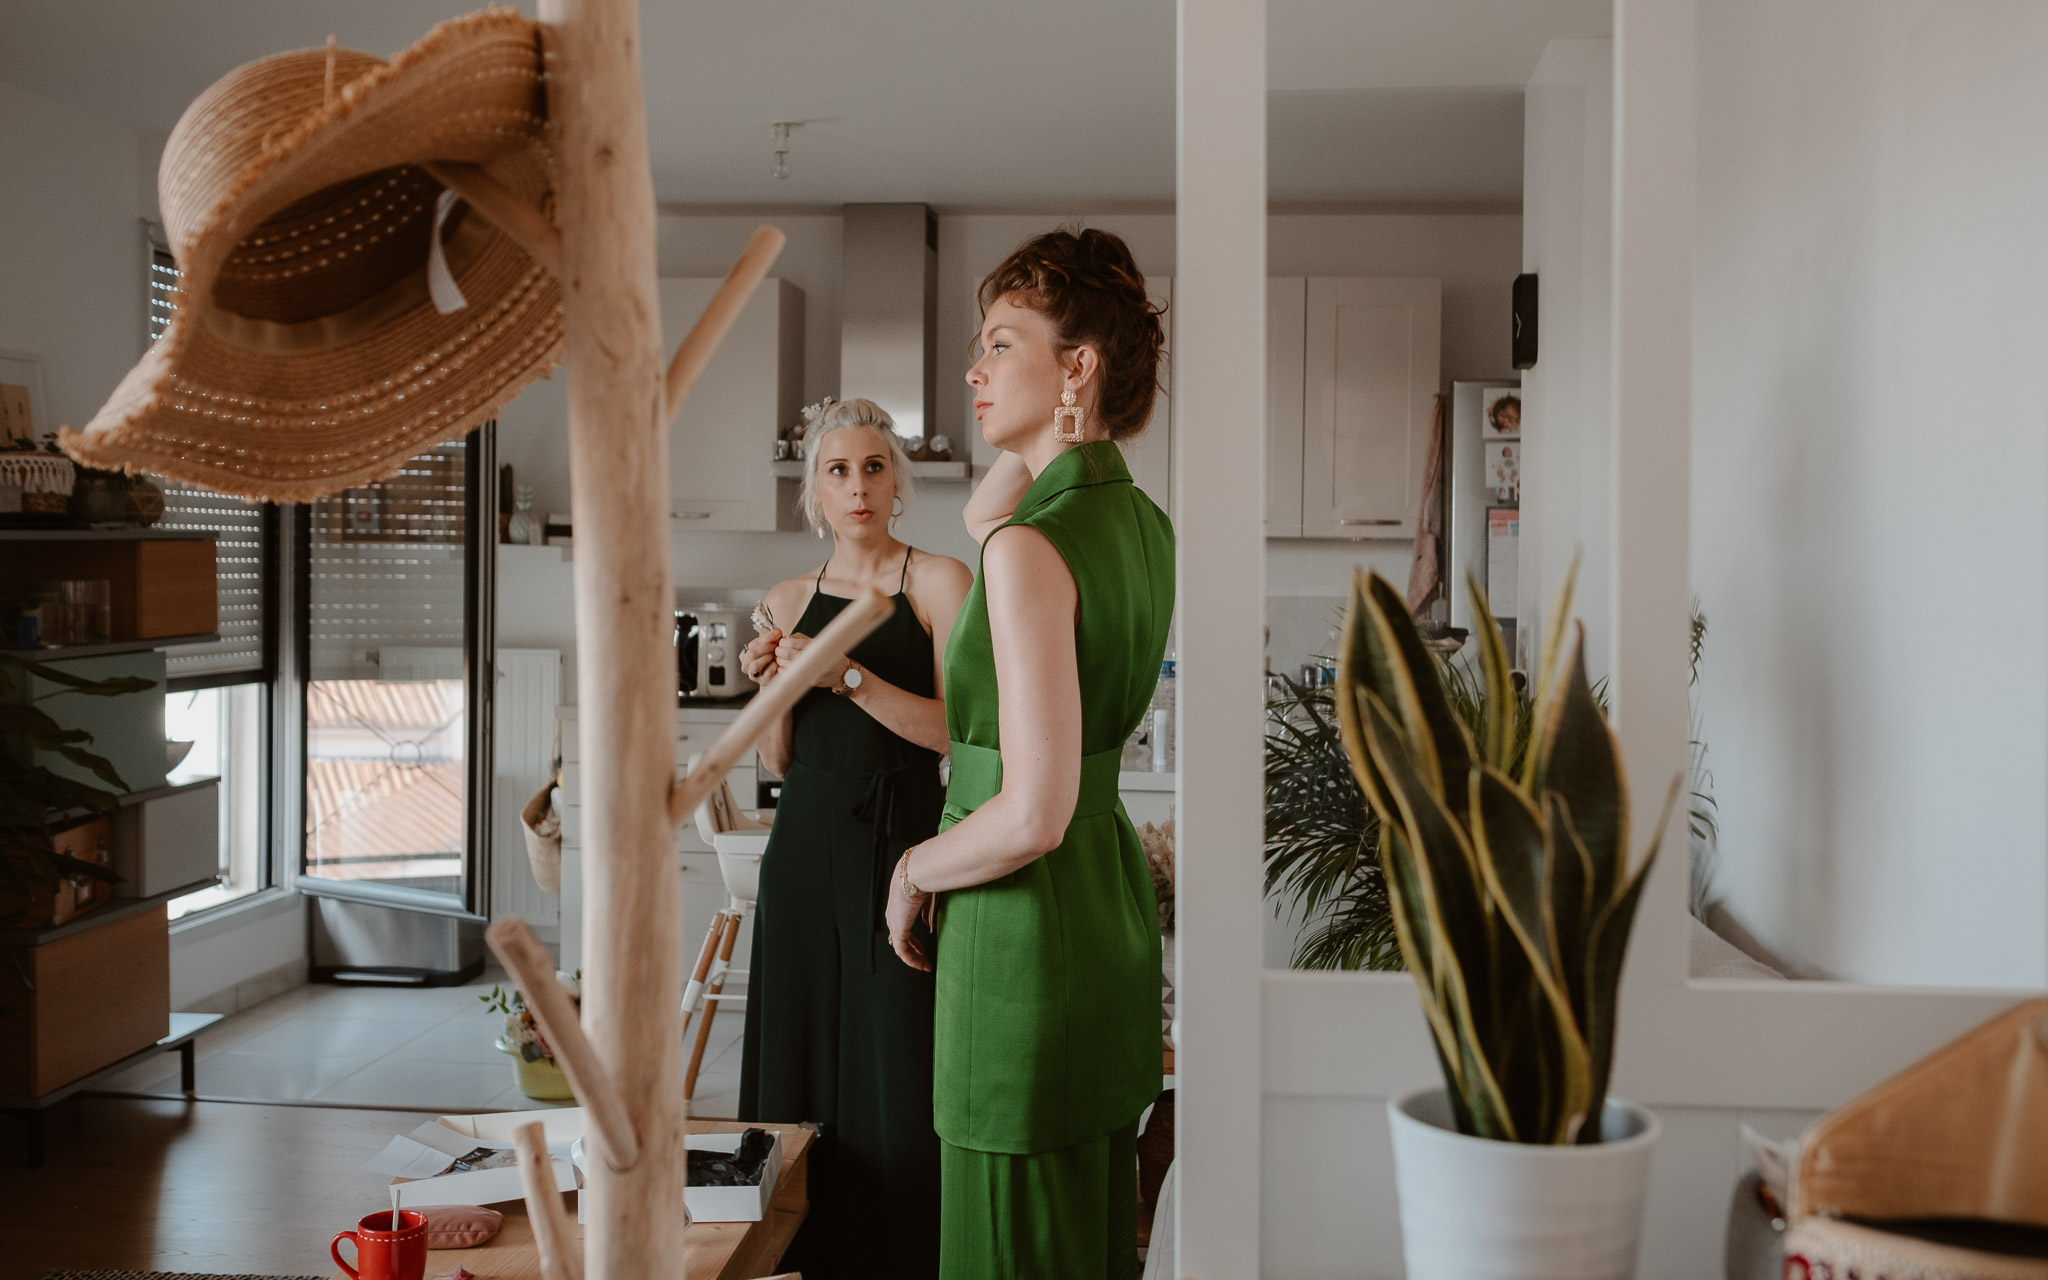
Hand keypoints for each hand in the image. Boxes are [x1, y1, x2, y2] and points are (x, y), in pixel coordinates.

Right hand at [740, 629, 781, 686]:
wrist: (776, 671)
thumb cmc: (771, 656)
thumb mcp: (769, 645)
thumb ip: (771, 638)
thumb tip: (777, 632)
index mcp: (745, 654)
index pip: (753, 644)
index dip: (766, 638)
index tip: (777, 634)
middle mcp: (746, 665)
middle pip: (752, 654)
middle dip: (765, 648)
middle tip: (775, 646)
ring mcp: (753, 675)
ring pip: (755, 665)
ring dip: (766, 658)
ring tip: (774, 655)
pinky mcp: (762, 681)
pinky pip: (766, 674)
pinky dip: (772, 667)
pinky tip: (776, 664)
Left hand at [775, 633, 850, 689]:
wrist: (844, 674)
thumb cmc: (831, 656)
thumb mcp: (820, 642)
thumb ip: (802, 639)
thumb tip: (786, 638)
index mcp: (817, 646)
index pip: (793, 642)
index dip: (784, 642)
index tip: (781, 642)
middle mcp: (815, 658)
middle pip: (788, 653)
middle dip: (779, 651)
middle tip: (777, 651)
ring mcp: (812, 670)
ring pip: (788, 664)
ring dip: (780, 661)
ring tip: (780, 658)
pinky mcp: (810, 681)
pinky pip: (792, 675)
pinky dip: (784, 670)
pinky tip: (783, 667)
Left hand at [887, 850, 934, 971]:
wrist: (916, 873)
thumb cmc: (924, 878)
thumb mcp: (927, 895)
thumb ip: (927, 911)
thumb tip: (929, 925)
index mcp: (898, 906)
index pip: (901, 928)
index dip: (912, 941)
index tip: (922, 949)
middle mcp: (893, 916)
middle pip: (900, 939)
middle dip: (912, 951)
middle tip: (923, 959)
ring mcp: (894, 923)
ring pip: (901, 948)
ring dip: (914, 959)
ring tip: (925, 966)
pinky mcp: (898, 929)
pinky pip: (903, 951)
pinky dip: (912, 960)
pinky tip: (921, 965)